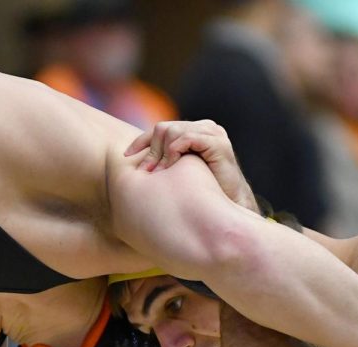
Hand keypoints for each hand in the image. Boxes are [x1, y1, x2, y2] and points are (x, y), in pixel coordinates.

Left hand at [124, 120, 256, 209]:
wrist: (231, 206)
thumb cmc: (206, 193)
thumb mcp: (181, 174)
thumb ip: (167, 162)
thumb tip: (139, 167)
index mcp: (196, 132)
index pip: (162, 128)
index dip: (141, 141)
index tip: (126, 156)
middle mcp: (205, 128)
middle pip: (163, 128)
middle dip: (150, 150)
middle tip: (146, 172)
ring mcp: (212, 133)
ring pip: (172, 131)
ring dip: (160, 153)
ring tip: (157, 174)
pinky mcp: (217, 143)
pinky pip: (186, 138)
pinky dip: (173, 152)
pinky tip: (169, 169)